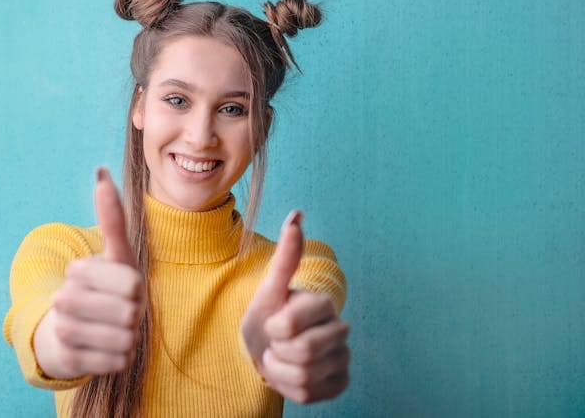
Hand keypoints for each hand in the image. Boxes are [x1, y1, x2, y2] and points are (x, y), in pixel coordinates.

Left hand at [33, 167, 143, 378]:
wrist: (98, 328)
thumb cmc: (101, 283)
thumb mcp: (107, 250)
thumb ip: (109, 214)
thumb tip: (102, 172)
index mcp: (137, 282)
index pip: (99, 272)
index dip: (83, 270)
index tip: (82, 270)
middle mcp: (138, 313)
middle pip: (77, 299)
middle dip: (68, 294)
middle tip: (74, 295)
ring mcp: (128, 342)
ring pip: (69, 326)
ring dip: (63, 318)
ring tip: (74, 315)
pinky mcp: (113, 366)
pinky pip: (71, 352)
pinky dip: (67, 343)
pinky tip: (79, 337)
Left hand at [241, 211, 350, 402]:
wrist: (267, 347)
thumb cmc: (268, 315)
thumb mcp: (270, 288)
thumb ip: (286, 255)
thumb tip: (296, 215)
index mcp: (323, 303)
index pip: (292, 325)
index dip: (274, 328)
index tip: (273, 322)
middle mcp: (340, 329)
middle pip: (304, 352)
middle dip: (278, 350)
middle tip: (276, 342)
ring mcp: (343, 358)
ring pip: (305, 376)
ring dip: (280, 371)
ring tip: (281, 357)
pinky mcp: (340, 382)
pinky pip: (311, 394)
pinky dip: (290, 389)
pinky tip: (291, 374)